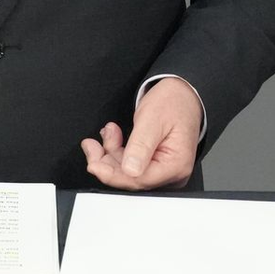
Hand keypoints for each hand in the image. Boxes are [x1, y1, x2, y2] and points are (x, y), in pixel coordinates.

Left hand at [81, 78, 202, 190]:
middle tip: (91, 146)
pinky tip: (113, 137)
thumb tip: (130, 170)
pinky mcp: (156, 164)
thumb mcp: (153, 119)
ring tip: (108, 132)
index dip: (112, 174)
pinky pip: (132, 165)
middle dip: (107, 162)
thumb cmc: (174, 102)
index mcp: (176, 165)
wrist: (183, 92)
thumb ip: (141, 145)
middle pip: (131, 179)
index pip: (138, 180)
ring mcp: (164, 169)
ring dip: (111, 153)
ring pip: (128, 172)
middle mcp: (172, 172)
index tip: (93, 164)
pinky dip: (118, 152)